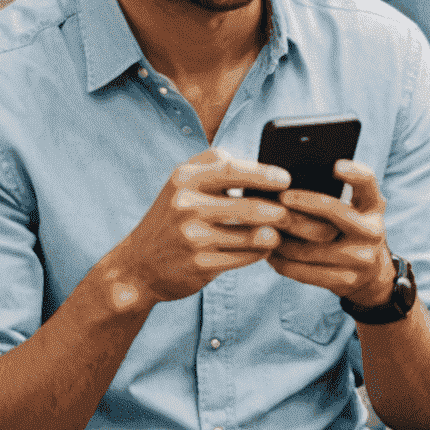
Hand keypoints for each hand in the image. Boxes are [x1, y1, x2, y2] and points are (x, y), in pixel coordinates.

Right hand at [105, 148, 291, 306]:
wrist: (137, 265)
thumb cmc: (173, 214)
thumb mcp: (184, 180)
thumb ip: (218, 164)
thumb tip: (262, 164)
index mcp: (186, 178)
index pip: (232, 170)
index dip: (264, 174)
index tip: (286, 179)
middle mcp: (187, 206)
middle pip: (249, 207)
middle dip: (278, 210)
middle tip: (292, 210)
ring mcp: (192, 238)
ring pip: (251, 235)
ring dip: (273, 233)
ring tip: (280, 229)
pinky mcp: (200, 266)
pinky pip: (245, 257)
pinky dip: (260, 251)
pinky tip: (263, 247)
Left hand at [268, 159, 397, 308]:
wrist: (372, 274)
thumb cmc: (352, 230)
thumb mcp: (358, 209)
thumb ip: (338, 194)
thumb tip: (291, 180)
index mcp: (375, 206)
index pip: (368, 183)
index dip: (354, 173)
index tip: (335, 165)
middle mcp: (372, 231)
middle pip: (335, 213)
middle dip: (305, 203)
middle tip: (280, 198)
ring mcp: (361, 259)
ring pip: (313, 247)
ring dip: (285, 238)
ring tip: (265, 227)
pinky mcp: (345, 281)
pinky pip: (307, 272)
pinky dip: (284, 263)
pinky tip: (270, 254)